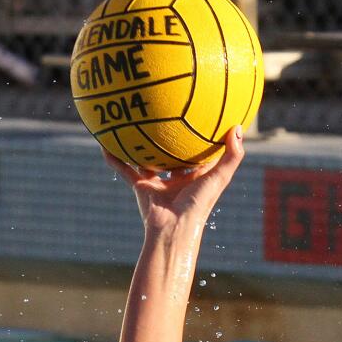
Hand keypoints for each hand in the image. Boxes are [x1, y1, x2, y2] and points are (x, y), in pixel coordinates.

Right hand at [103, 126, 244, 232]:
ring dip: (140, 145)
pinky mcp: (141, 187)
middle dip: (171, 139)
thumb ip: (232, 155)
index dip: (204, 138)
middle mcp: (178, 179)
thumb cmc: (199, 204)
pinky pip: (125, 169)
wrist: (173, 228)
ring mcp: (159, 183)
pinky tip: (104, 141)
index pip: (202, 154)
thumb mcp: (218, 178)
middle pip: (174, 155)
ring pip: (147, 159)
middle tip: (166, 113)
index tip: (204, 117)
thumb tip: (238, 127)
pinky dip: (115, 158)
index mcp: (198, 177)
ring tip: (132, 122)